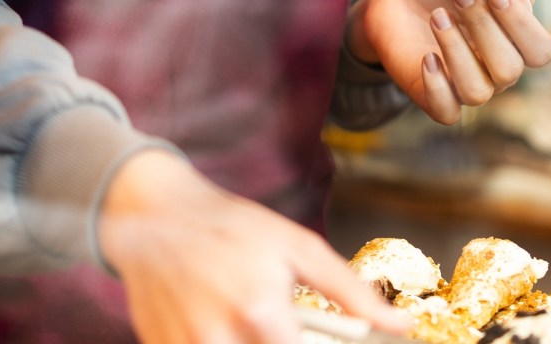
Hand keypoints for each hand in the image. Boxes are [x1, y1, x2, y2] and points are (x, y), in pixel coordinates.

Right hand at [99, 150, 409, 343]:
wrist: (150, 218)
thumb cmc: (232, 228)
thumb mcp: (296, 247)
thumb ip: (351, 292)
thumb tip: (400, 326)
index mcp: (261, 314)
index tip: (314, 336)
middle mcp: (219, 340)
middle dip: (282, 340)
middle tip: (280, 323)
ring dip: (248, 342)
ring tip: (246, 317)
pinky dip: (219, 343)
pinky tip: (215, 318)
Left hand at [349, 0, 550, 124]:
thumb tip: (526, 3)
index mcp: (515, 43)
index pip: (540, 51)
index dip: (523, 25)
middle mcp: (495, 71)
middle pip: (508, 69)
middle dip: (483, 27)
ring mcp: (465, 87)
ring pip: (477, 92)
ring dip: (456, 50)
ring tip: (437, 16)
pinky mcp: (433, 97)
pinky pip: (446, 112)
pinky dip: (437, 86)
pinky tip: (427, 56)